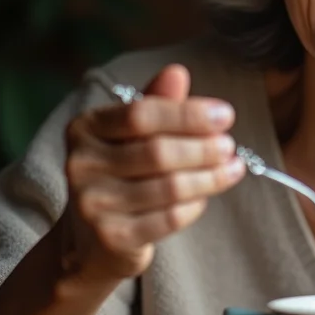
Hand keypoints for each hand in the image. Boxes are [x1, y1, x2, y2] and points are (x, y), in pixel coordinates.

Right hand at [62, 64, 244, 284]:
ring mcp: (93, 204)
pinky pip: (169, 218)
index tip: (226, 115)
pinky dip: (194, 205)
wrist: (89, 242)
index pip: (142, 114)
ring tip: (233, 169)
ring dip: (210, 177)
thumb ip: (156, 104)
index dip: (189, 114)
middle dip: (204, 148)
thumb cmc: (120, 175)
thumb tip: (177, 72)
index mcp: (86, 128)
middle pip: (158, 152)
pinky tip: (205, 197)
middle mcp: (81, 164)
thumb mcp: (132, 134)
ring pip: (169, 187)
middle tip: (230, 146)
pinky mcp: (112, 238)